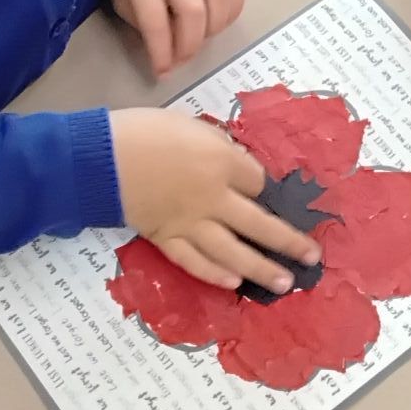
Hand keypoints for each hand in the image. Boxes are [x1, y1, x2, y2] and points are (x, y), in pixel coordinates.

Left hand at [106, 0, 244, 77]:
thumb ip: (141, 21)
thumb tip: (168, 51)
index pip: (155, 20)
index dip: (161, 52)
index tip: (162, 71)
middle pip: (193, 10)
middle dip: (190, 44)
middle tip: (183, 59)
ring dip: (214, 27)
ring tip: (201, 36)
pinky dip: (232, 11)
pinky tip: (218, 20)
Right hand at [111, 107, 320, 291]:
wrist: (99, 159)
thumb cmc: (144, 132)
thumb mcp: (190, 125)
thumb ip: (218, 146)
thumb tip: (237, 163)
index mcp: (221, 162)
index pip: (257, 181)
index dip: (262, 186)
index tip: (261, 189)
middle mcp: (213, 198)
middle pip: (259, 223)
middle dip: (288, 241)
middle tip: (311, 257)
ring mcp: (190, 224)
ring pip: (233, 252)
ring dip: (261, 269)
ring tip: (285, 283)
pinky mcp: (166, 239)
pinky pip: (194, 262)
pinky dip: (214, 274)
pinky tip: (234, 283)